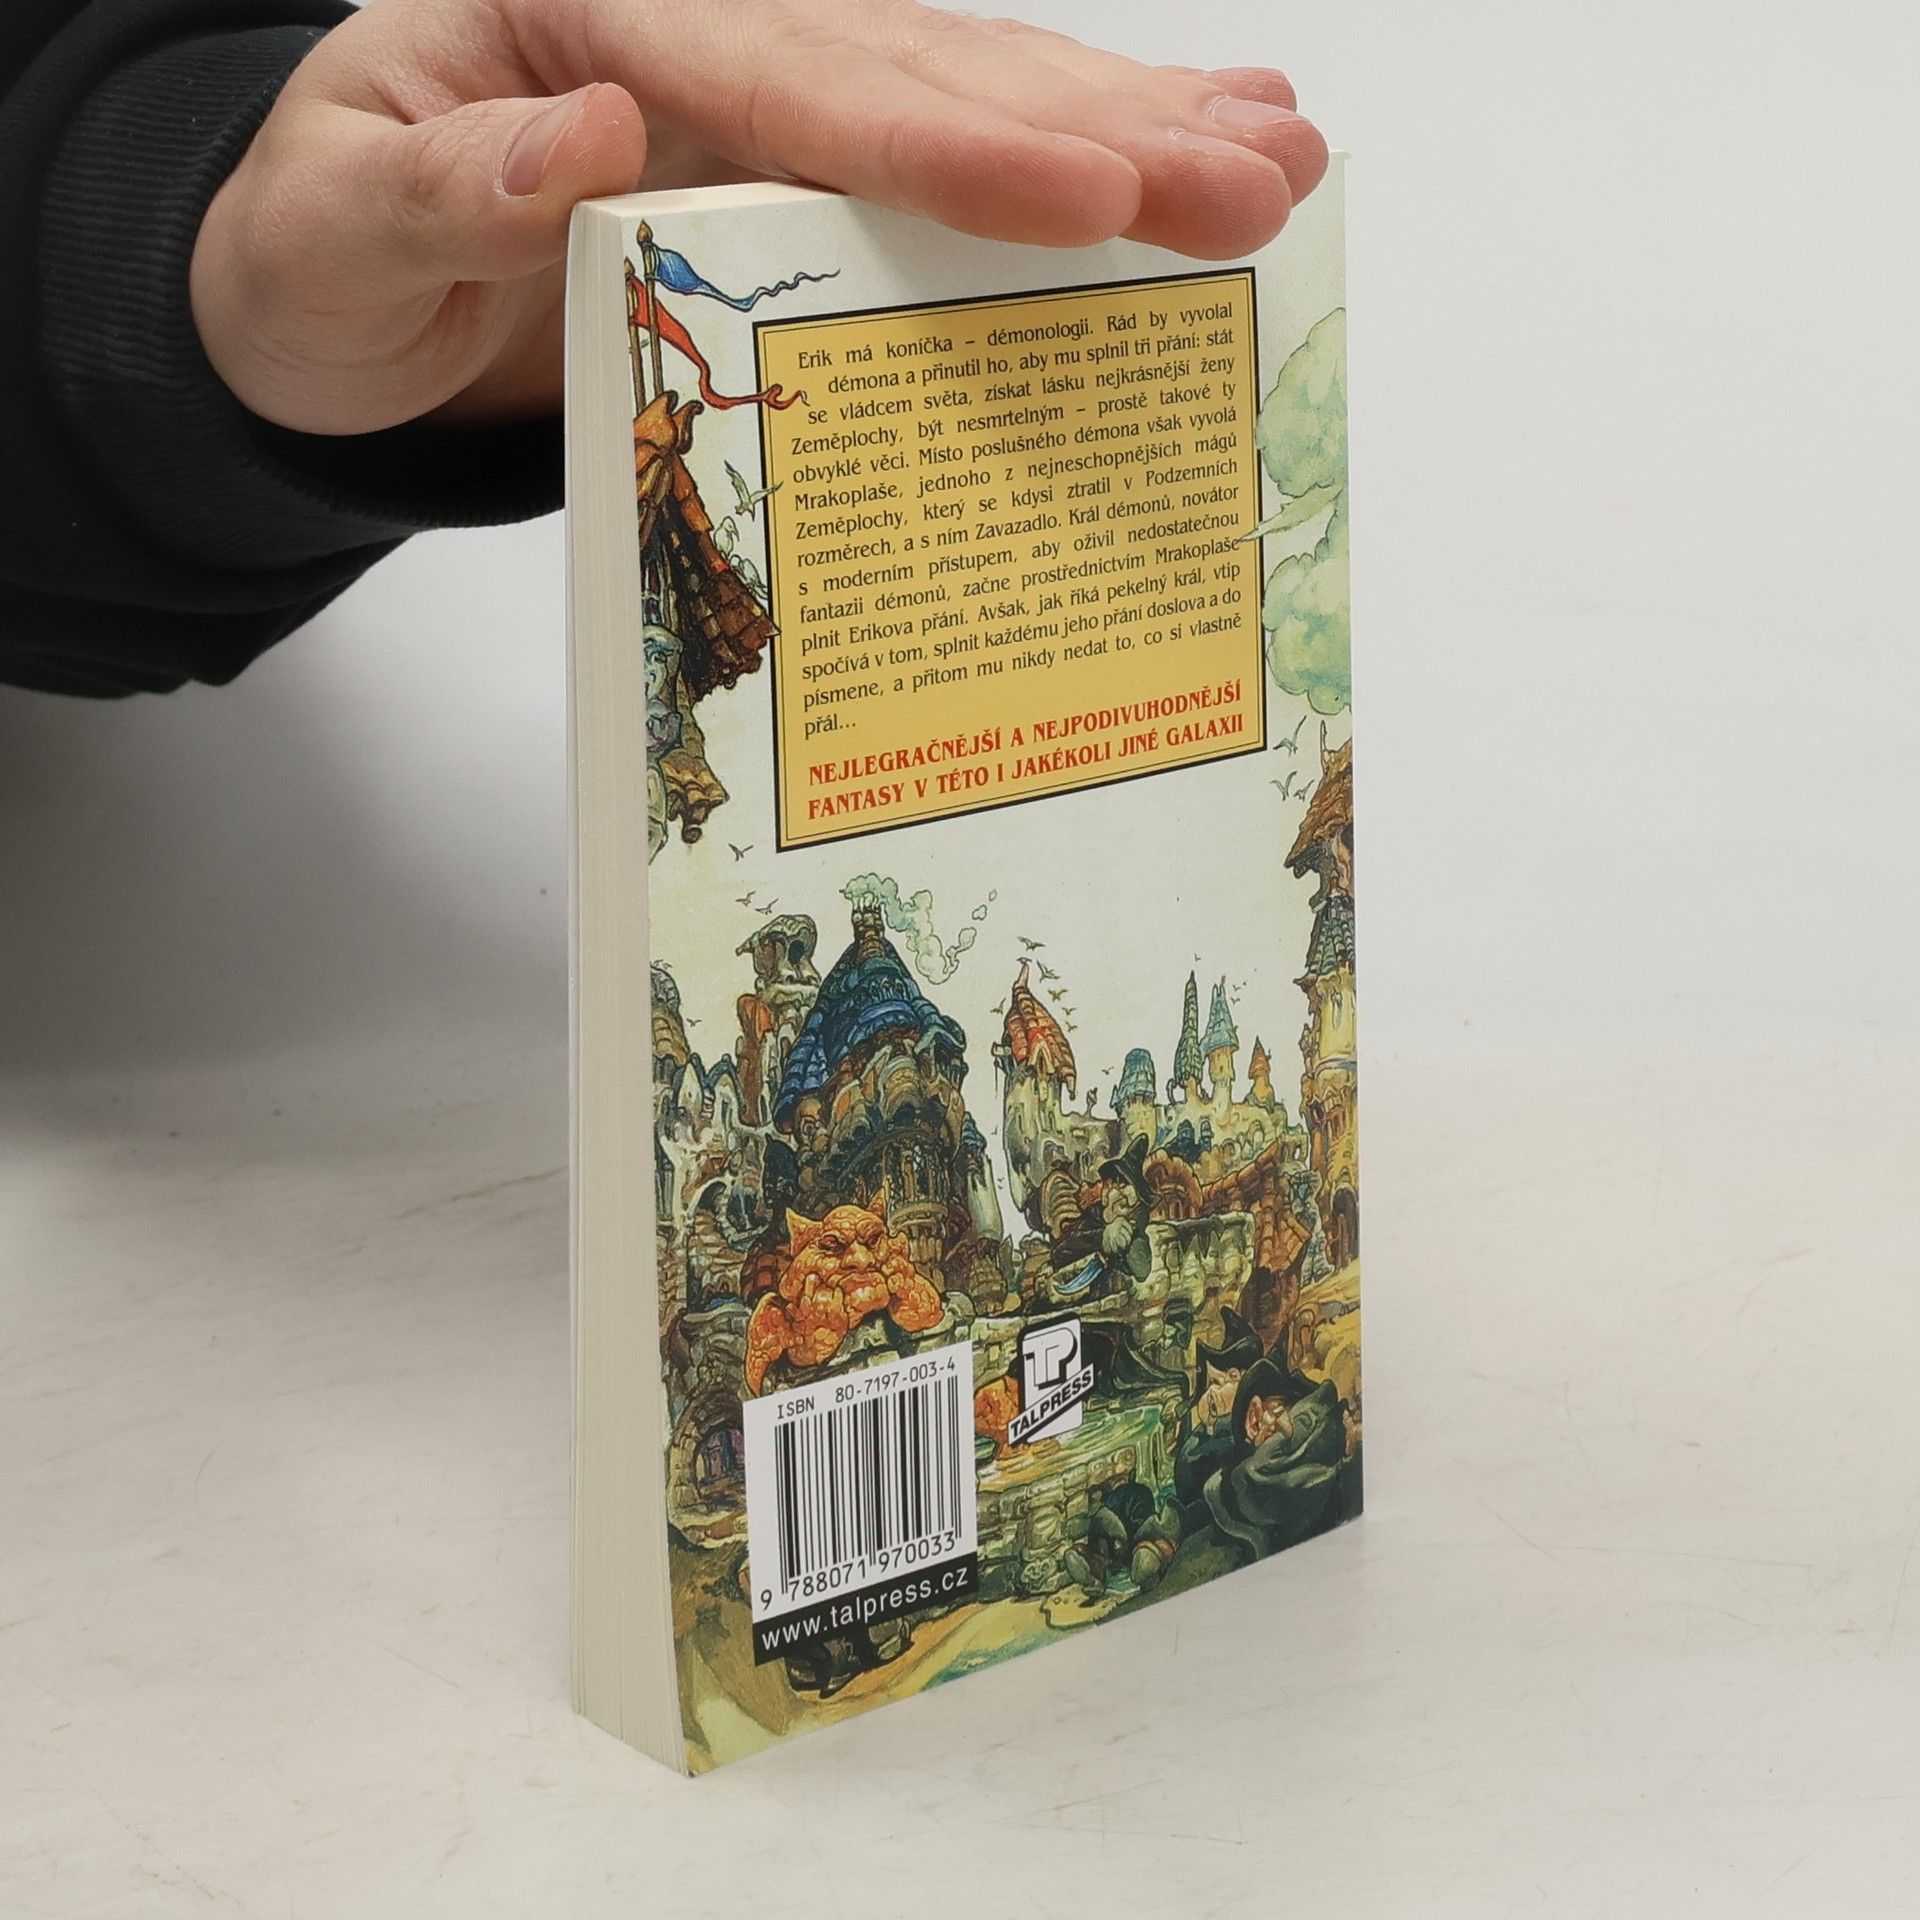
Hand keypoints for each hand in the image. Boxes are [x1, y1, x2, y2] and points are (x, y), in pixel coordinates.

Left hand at [189, 0, 1327, 435]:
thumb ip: (438, 182)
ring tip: (1280, 150)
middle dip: (1099, 135)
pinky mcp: (795, 157)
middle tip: (1257, 178)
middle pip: (923, 72)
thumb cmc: (316, 258)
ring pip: (969, 92)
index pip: (792, 73)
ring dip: (1129, 126)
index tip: (1087, 198)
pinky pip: (946, 144)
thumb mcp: (331, 224)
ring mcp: (762, 87)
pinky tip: (1183, 139)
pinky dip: (1066, 149)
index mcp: (594, 11)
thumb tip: (594, 122)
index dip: (947, 141)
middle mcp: (705, 28)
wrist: (329, 285)